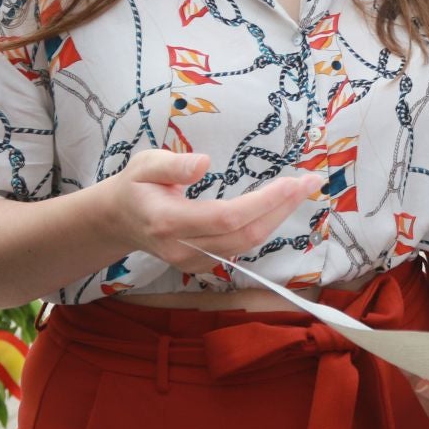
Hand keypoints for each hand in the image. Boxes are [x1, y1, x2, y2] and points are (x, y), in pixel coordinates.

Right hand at [105, 151, 316, 271]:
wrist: (118, 221)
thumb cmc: (135, 185)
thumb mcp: (145, 164)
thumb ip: (173, 164)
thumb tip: (204, 163)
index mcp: (168, 222)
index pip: (226, 217)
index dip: (263, 202)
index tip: (291, 182)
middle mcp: (182, 248)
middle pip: (244, 235)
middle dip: (282, 209)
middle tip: (311, 182)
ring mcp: (192, 262)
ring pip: (246, 244)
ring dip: (278, 217)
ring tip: (302, 190)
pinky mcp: (201, 265)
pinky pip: (240, 247)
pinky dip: (264, 226)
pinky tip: (280, 206)